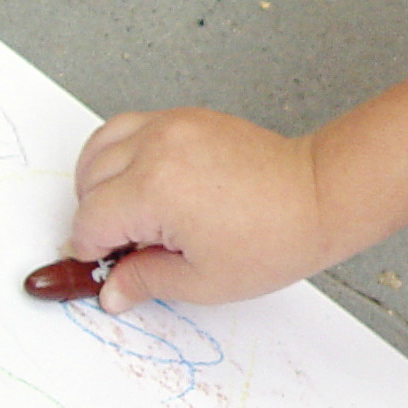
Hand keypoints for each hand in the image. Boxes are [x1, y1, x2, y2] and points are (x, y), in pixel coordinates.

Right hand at [69, 108, 331, 311]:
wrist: (318, 197)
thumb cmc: (275, 238)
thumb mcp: (204, 280)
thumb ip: (146, 281)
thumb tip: (111, 290)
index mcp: (153, 190)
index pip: (90, 220)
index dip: (93, 250)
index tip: (105, 264)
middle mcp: (156, 149)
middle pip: (89, 182)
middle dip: (98, 217)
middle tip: (127, 245)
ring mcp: (171, 126)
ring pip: (100, 148)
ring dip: (100, 181)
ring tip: (130, 213)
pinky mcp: (186, 118)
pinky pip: (130, 128)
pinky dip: (123, 153)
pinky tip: (144, 183)